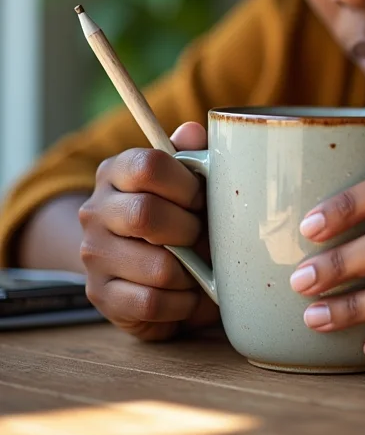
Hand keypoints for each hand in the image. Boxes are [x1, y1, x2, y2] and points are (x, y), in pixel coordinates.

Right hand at [78, 122, 218, 340]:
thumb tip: (195, 131)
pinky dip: (182, 301)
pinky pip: (151, 303)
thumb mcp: (190, 181)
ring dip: (191, 271)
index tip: (202, 198)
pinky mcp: (100, 296)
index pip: (148, 165)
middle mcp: (95, 209)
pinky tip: (187, 292)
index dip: (186, 184)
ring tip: (198, 266)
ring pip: (157, 266)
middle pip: (146, 214)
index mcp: (117, 170)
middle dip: (189, 229)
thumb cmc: (179, 214)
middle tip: (201, 234)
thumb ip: (195, 154)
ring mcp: (93, 255)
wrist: (146, 265)